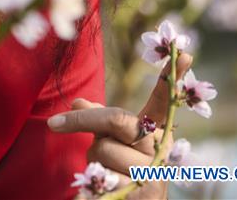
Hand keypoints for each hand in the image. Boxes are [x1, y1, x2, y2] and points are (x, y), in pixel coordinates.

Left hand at [48, 53, 192, 199]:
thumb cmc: (119, 171)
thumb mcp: (109, 142)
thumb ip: (97, 120)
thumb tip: (77, 101)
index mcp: (154, 131)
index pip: (163, 101)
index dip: (172, 78)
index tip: (183, 52)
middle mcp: (160, 148)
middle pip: (115, 119)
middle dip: (82, 121)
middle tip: (53, 124)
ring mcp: (155, 171)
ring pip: (102, 149)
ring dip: (92, 160)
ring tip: (106, 173)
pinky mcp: (146, 193)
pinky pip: (101, 176)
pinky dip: (94, 182)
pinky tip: (108, 190)